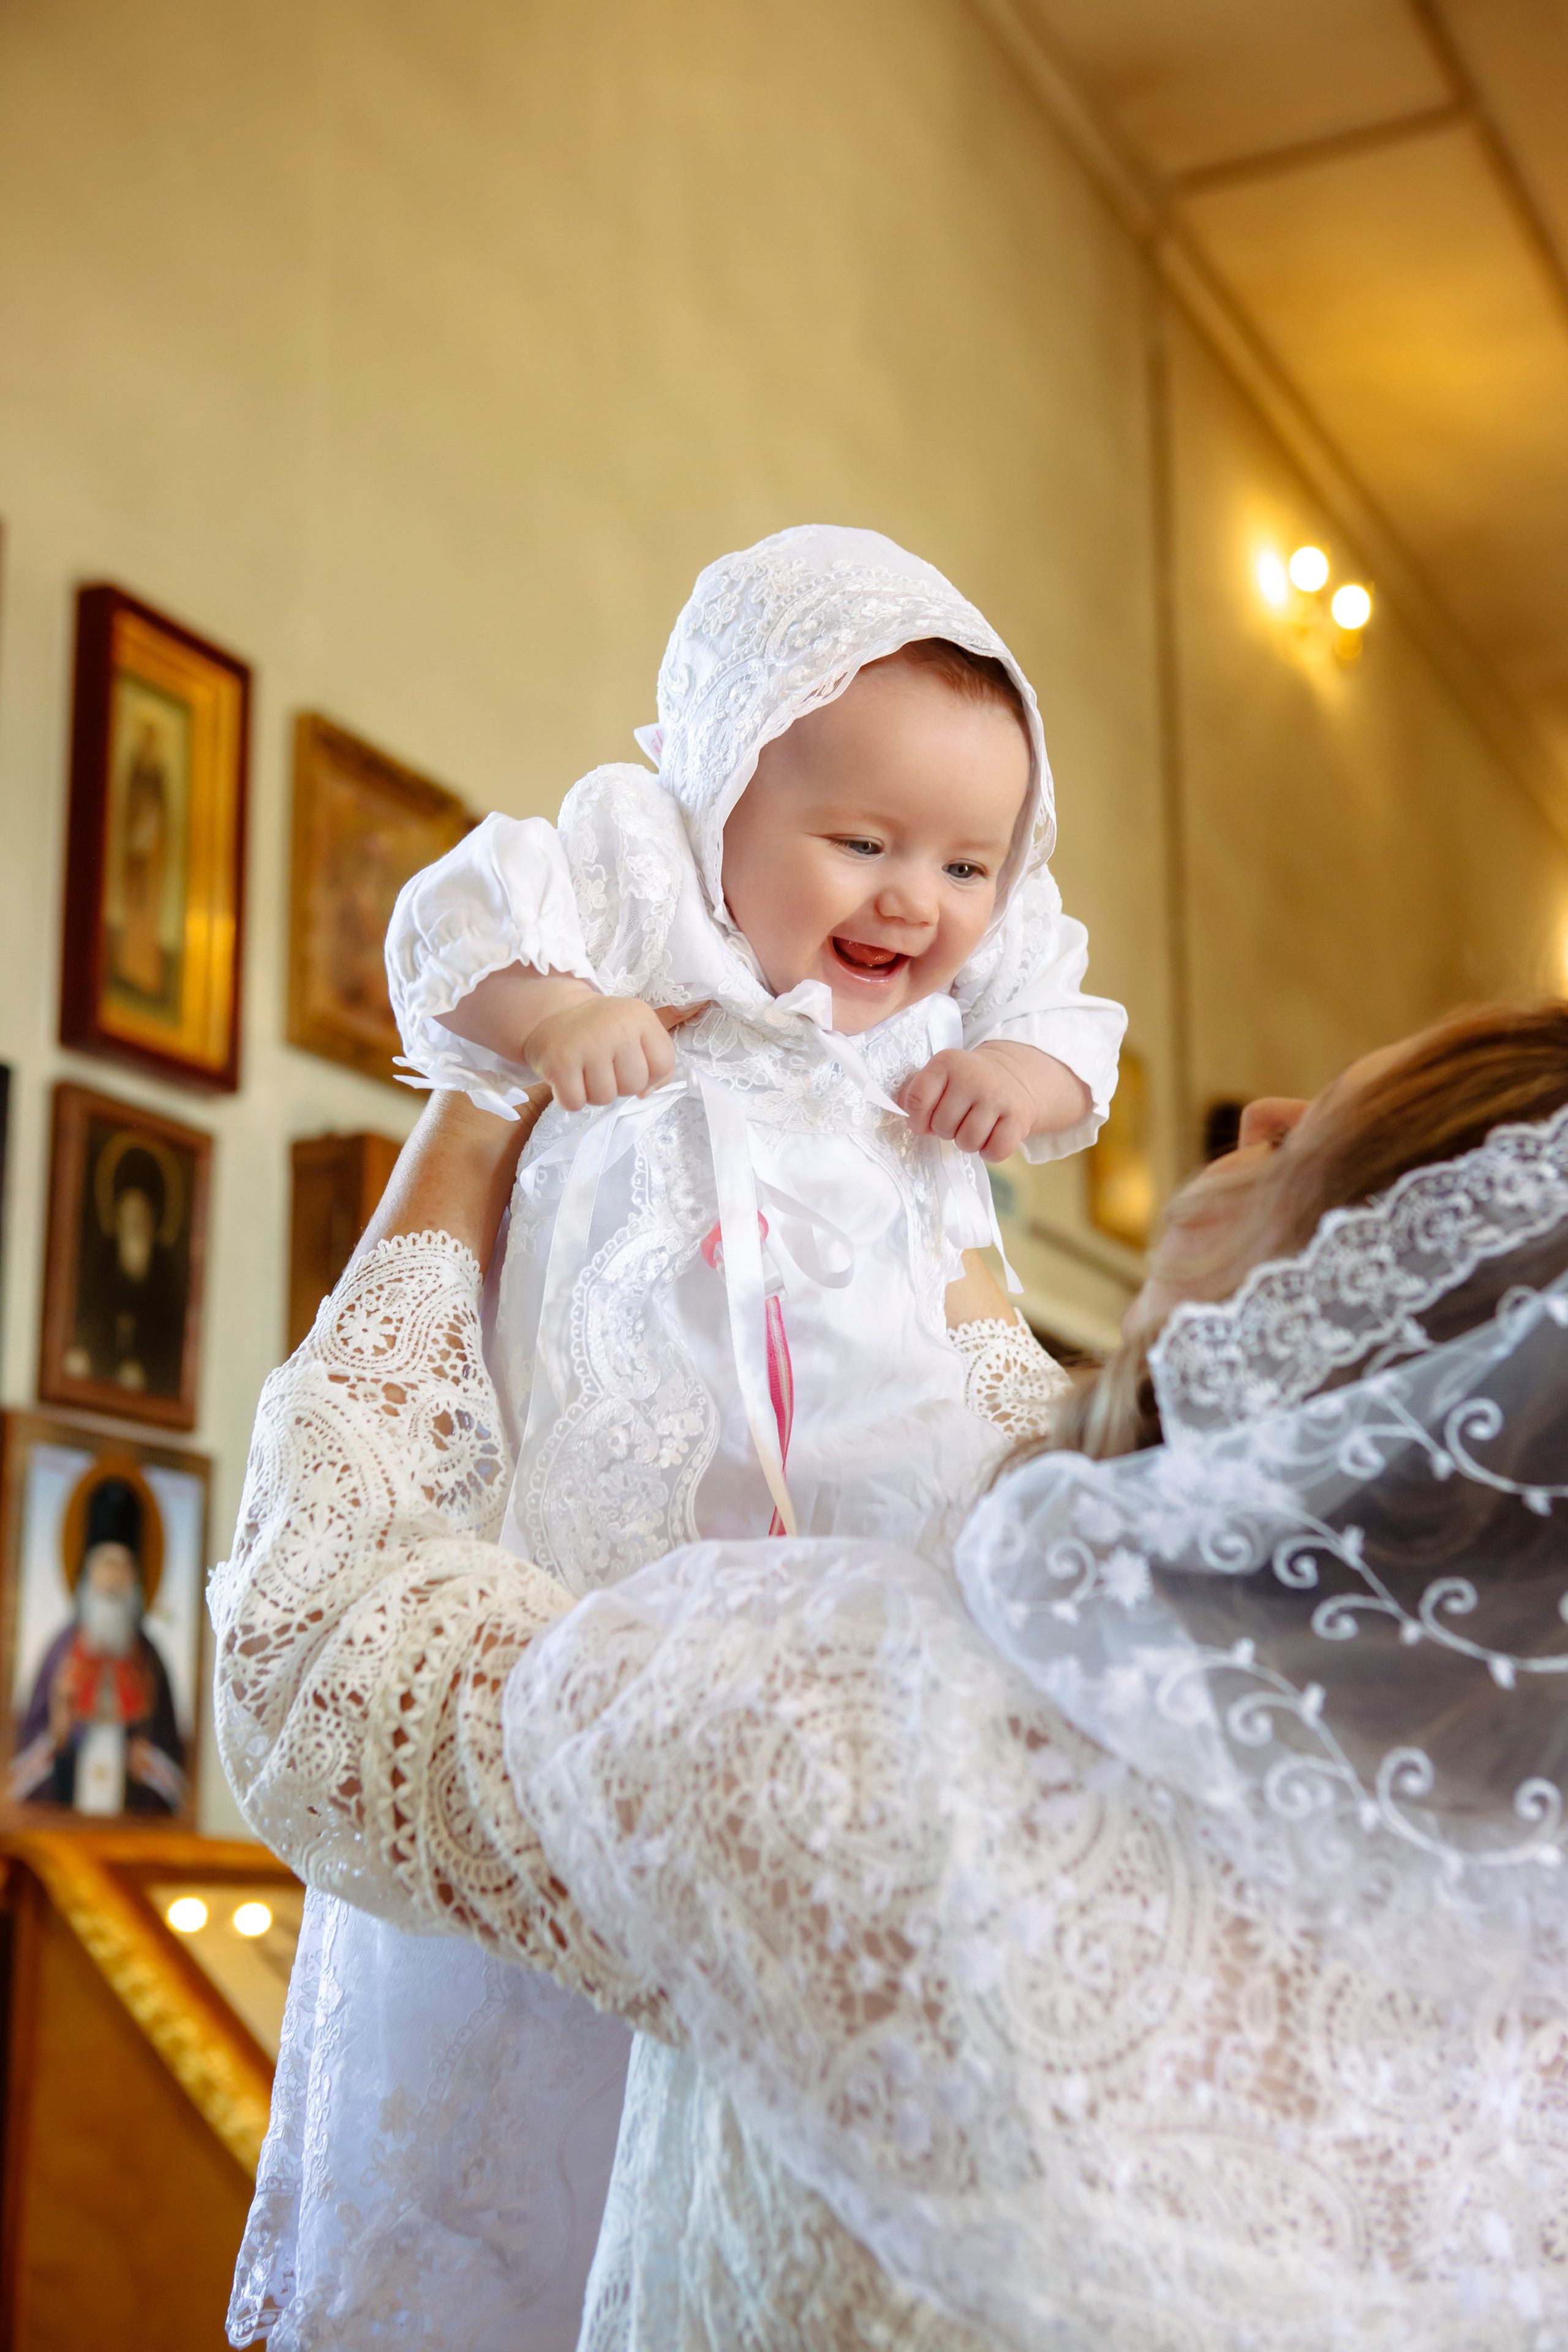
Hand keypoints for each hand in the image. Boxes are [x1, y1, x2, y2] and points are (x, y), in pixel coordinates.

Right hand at [523, 993, 680, 1110]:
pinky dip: (570, 1098)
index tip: (631, 1066)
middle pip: (634, 1085)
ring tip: (584, 1071)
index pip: (663, 1064)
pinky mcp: (560, 1061)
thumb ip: (656, 1060)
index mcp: (640, 1017)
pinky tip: (567, 1078)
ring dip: (593, 1093)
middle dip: (619, 1085)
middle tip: (602, 1066)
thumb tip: (646, 1093)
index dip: (650, 1076)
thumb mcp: (636, 1029)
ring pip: (605, 1098)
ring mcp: (587, 1043)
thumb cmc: (600, 1029)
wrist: (551, 1014)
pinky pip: (575, 1102)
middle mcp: (617, 1027)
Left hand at [900, 1041, 1088, 1162]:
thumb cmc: (964, 1085)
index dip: (917, 1120)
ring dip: (967, 1142)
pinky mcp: (1019, 1117)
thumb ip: (915, 1094)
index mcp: (947, 1063)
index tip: (925, 1121)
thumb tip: (901, 1112)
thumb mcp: (939, 1077)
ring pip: (968, 1142)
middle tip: (957, 1119)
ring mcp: (998, 1096)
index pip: (917, 1100)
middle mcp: (973, 1076)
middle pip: (942, 1126)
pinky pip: (995, 1152)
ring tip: (973, 1127)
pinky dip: (990, 1152)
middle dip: (946, 1130)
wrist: (1012, 1078)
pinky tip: (991, 1136)